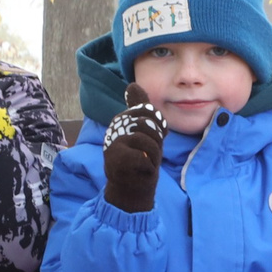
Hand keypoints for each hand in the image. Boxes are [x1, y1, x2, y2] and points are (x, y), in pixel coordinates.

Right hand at [103, 83, 166, 213]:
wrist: (131, 187)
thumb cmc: (140, 158)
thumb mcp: (144, 131)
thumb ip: (141, 109)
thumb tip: (132, 83)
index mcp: (123, 119)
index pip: (149, 112)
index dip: (158, 127)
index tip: (153, 138)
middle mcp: (115, 127)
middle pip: (149, 124)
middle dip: (156, 141)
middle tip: (149, 153)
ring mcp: (113, 142)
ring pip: (148, 141)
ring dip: (154, 155)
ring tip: (145, 161)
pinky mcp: (115, 158)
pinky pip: (144, 156)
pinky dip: (148, 166)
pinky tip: (141, 169)